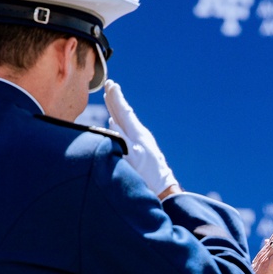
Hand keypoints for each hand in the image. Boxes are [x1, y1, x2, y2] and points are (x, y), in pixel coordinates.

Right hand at [104, 80, 178, 196]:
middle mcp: (138, 135)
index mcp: (137, 134)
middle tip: (109, 84)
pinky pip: (126, 130)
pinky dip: (118, 123)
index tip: (111, 84)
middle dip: (115, 99)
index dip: (116, 98)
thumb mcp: (133, 157)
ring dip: (116, 109)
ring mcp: (140, 142)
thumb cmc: (147, 175)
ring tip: (110, 99)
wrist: (162, 189)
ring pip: (125, 121)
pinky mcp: (139, 149)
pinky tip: (115, 123)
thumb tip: (112, 122)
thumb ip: (122, 139)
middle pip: (124, 113)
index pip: (124, 112)